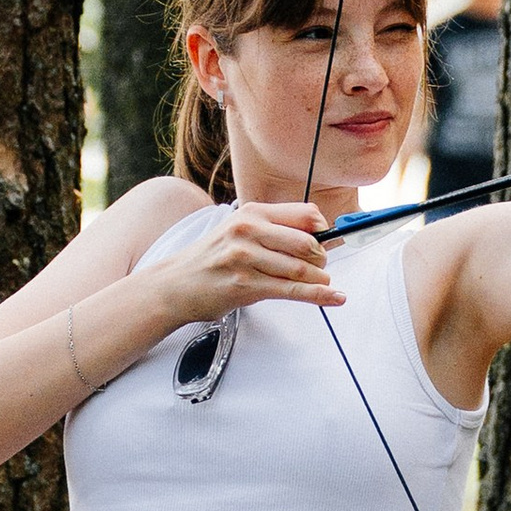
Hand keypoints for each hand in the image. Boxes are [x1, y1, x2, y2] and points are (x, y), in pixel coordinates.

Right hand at [148, 198, 342, 322]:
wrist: (176, 284)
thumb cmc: (212, 258)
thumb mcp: (239, 231)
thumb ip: (273, 229)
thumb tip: (318, 235)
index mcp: (251, 213)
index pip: (305, 213)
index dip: (324, 229)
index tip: (329, 241)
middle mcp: (248, 231)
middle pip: (307, 242)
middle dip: (322, 258)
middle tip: (321, 266)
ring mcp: (245, 259)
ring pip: (300, 269)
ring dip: (319, 279)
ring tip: (323, 283)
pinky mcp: (245, 285)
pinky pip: (291, 291)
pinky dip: (319, 295)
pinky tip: (334, 297)